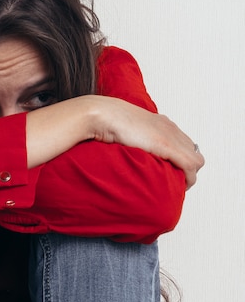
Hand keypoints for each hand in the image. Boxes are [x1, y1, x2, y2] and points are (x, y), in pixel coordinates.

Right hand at [87, 96, 204, 188]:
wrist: (104, 115)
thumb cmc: (107, 122)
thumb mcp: (123, 130)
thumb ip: (131, 137)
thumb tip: (123, 147)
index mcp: (161, 123)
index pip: (183, 142)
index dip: (180, 159)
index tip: (169, 171)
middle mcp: (170, 128)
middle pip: (193, 151)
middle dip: (187, 168)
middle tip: (173, 180)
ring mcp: (171, 136)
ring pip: (196, 160)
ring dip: (189, 175)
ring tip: (175, 185)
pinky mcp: (168, 146)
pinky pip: (190, 165)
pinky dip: (188, 178)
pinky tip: (178, 186)